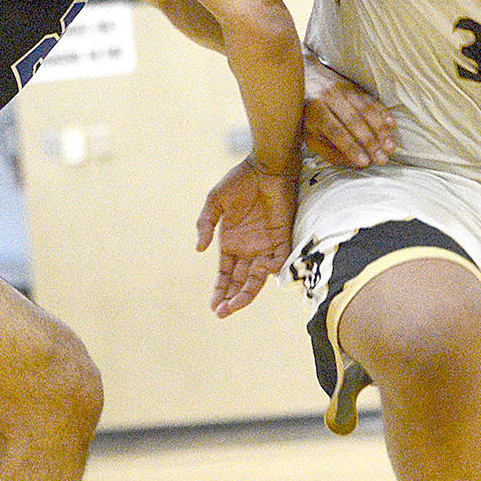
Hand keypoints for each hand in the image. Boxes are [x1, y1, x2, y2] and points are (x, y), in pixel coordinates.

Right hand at [195, 157, 297, 316]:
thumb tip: (198, 249)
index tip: (212, 306)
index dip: (219, 290)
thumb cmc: (239, 181)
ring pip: (256, 278)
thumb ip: (204, 224)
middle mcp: (248, 249)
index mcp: (231, 243)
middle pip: (239, 281)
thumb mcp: (214, 202)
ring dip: (246, 294)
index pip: (225, 274)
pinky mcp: (282, 238)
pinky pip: (278, 261)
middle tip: (221, 313)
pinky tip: (256, 284)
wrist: (266, 166)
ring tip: (233, 307)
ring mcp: (265, 245)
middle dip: (230, 298)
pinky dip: (270, 274)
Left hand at [303, 59, 394, 167]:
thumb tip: (355, 163)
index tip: (364, 162)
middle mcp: (329, 97)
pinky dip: (383, 113)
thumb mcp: (311, 137)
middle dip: (370, 142)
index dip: (351, 147)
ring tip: (390, 146)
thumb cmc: (310, 117)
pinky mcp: (355, 86)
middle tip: (382, 158)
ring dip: (380, 129)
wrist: (305, 82)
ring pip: (365, 109)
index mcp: (315, 111)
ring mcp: (343, 89)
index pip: (335, 131)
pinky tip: (391, 125)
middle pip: (353, 120)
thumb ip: (330, 151)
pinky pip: (372, 100)